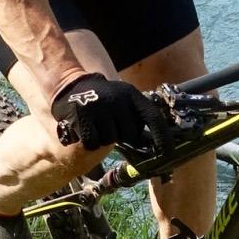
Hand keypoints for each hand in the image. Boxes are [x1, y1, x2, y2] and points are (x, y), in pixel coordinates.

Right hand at [52, 73, 166, 152]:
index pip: (153, 117)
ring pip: (110, 141)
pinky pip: (92, 143)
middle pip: (130, 135)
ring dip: (103, 137)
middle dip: (121, 135)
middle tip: (110, 123)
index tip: (168, 153)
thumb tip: (148, 146)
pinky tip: (85, 127)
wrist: (71, 86)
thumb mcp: (123, 100)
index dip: (162, 136)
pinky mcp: (82, 117)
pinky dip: (89, 141)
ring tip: (97, 123)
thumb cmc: (104, 98)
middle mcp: (117, 99)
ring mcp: (99, 107)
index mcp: (131, 94)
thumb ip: (135, 118)